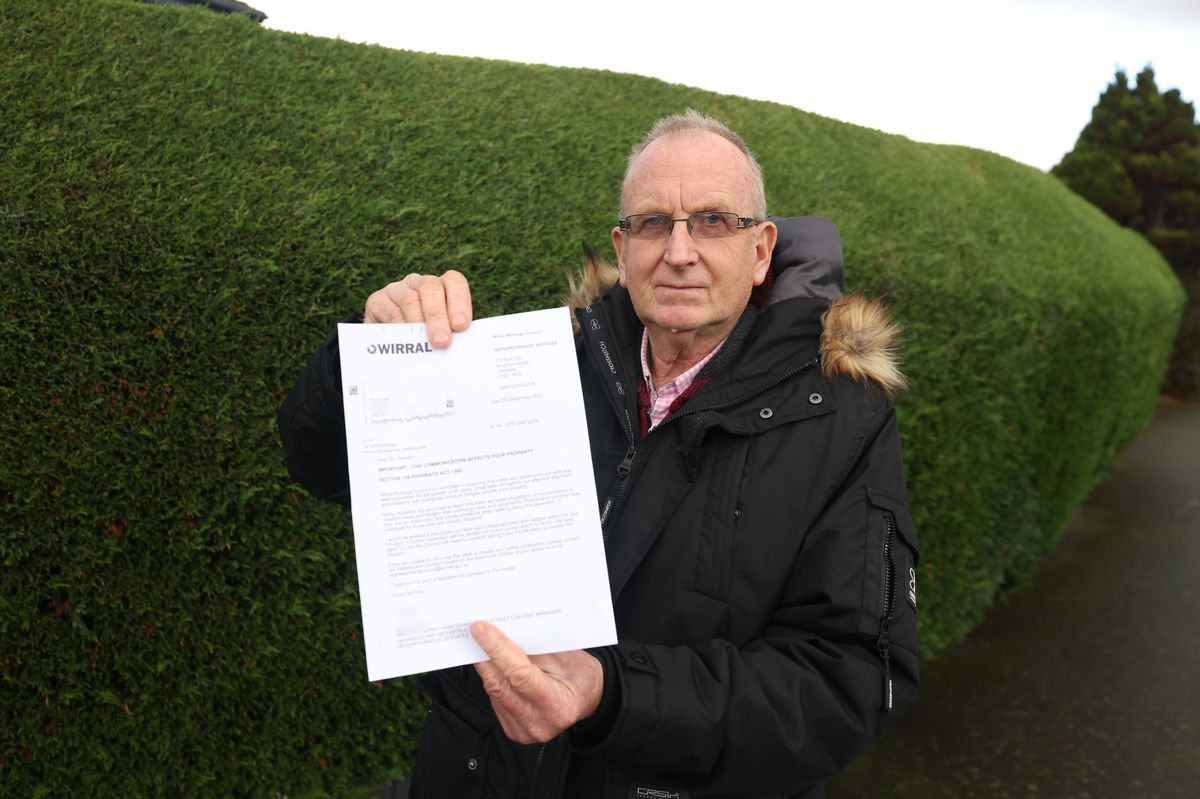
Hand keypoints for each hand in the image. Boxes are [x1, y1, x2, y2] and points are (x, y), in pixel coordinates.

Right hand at [363, 270, 472, 347]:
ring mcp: (397, 290)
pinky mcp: (378, 301)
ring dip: (418, 323)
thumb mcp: (441, 335)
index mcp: (442, 287)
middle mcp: (419, 284)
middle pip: (430, 287)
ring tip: (423, 344)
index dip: (460, 301)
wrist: (389, 346)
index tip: (461, 325)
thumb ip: (450, 334)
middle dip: (437, 315)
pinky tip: (404, 341)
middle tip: (442, 341)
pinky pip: (390, 311)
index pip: (454, 282)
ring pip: (409, 299)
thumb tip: (461, 347)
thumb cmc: (424, 340)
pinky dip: (398, 327)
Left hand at [470, 621, 603, 743]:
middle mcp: (539, 723)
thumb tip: (504, 632)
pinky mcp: (514, 730)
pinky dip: (493, 680)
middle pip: (500, 685)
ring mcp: (524, 731)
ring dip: (487, 667)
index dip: (497, 650)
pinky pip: (495, 701)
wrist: (586, 698)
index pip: (519, 674)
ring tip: (485, 646)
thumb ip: (535, 648)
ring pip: (494, 692)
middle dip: (486, 655)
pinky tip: (495, 666)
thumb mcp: (567, 656)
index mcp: (558, 705)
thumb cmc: (580, 676)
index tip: (481, 630)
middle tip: (477, 632)